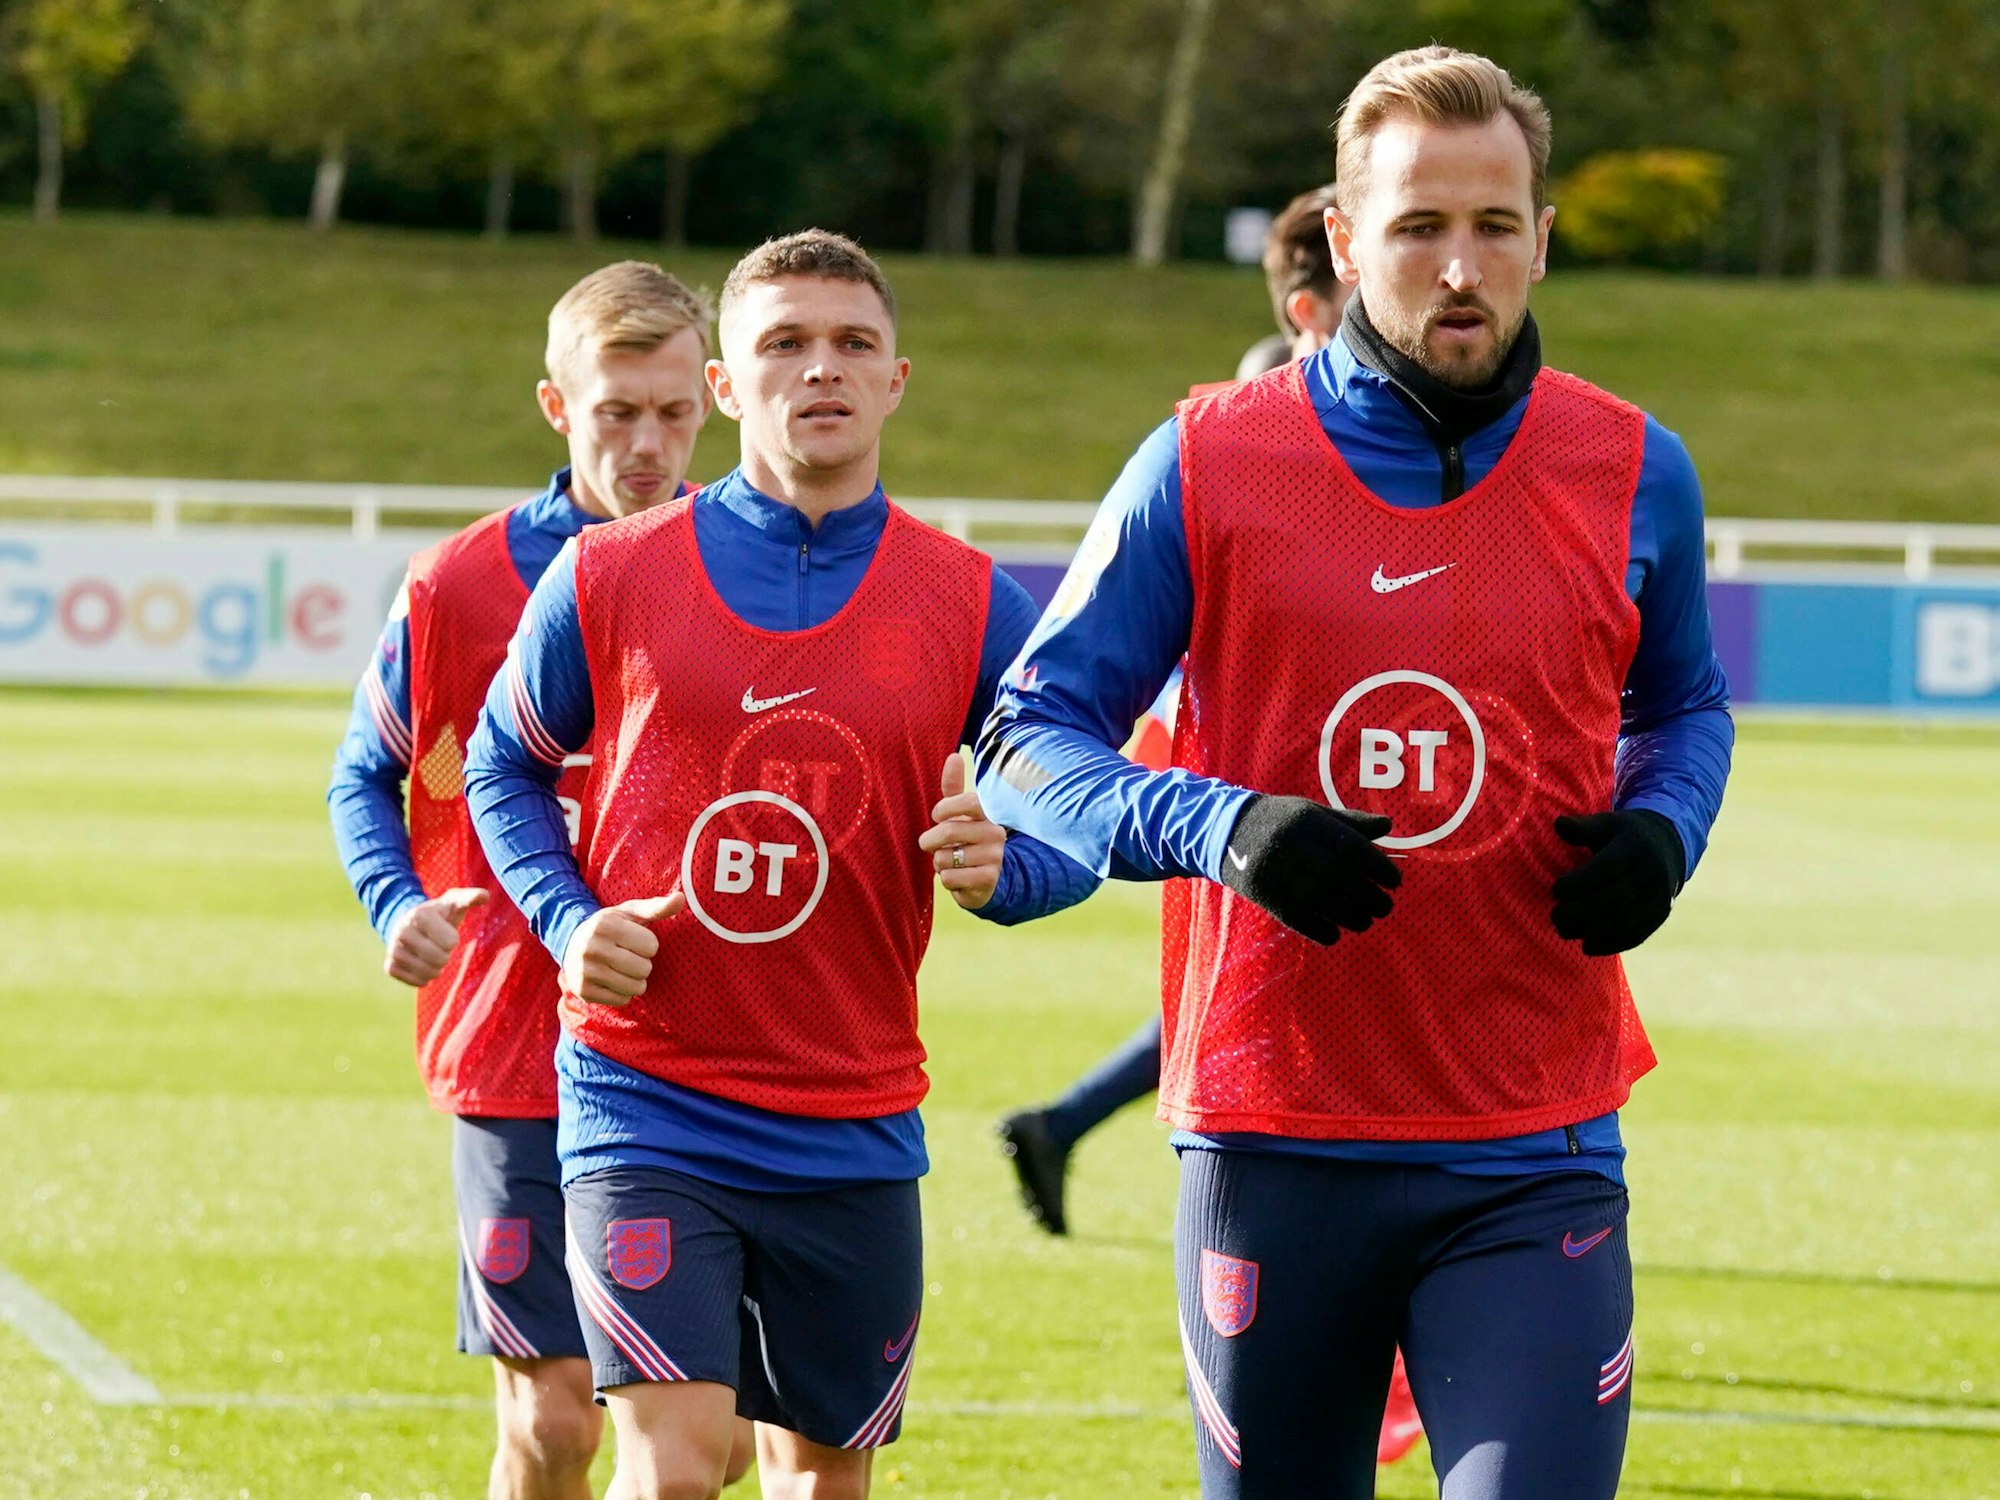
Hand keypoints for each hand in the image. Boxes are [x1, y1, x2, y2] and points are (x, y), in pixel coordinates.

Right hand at [383, 887, 487, 985]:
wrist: (412, 924)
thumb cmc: (441, 913)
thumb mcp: (454, 902)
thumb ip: (470, 897)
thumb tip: (485, 895)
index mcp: (419, 915)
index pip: (450, 942)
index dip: (452, 939)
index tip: (445, 931)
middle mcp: (402, 932)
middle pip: (439, 959)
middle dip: (445, 955)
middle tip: (439, 946)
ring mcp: (393, 950)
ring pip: (428, 973)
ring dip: (436, 968)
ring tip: (430, 953)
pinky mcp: (390, 966)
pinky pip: (417, 982)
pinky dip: (424, 977)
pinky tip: (421, 963)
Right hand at [561, 894, 685, 1005]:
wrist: (571, 945)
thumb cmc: (611, 927)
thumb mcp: (630, 913)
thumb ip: (657, 907)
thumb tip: (681, 897)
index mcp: (606, 925)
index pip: (651, 946)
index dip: (648, 944)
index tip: (634, 940)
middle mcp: (592, 948)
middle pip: (644, 969)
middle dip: (643, 964)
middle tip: (628, 956)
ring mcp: (585, 971)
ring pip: (635, 987)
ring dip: (636, 980)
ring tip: (622, 969)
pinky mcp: (584, 991)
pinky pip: (622, 1000)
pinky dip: (623, 993)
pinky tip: (611, 980)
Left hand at [919, 751, 1004, 910]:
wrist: (986, 878)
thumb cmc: (968, 838)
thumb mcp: (961, 813)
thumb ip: (954, 787)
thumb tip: (954, 756)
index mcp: (990, 813)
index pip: (969, 801)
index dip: (945, 808)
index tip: (936, 815)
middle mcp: (996, 833)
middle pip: (948, 831)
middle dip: (930, 841)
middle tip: (931, 845)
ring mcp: (995, 857)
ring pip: (945, 858)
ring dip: (939, 863)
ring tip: (952, 861)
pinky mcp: (988, 880)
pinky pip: (949, 878)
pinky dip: (946, 879)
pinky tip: (958, 876)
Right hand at [1218, 795, 1399, 945]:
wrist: (1226, 830)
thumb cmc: (1282, 821)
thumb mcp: (1313, 812)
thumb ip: (1350, 822)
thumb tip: (1389, 826)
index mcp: (1309, 821)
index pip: (1351, 846)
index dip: (1377, 867)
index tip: (1395, 882)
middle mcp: (1292, 845)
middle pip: (1338, 876)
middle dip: (1368, 896)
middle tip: (1386, 907)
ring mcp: (1275, 870)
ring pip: (1319, 899)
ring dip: (1349, 915)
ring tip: (1367, 922)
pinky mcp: (1262, 892)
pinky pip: (1295, 916)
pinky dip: (1318, 929)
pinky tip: (1336, 935)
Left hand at [1550, 810, 1684, 956]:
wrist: (1667, 847)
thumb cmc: (1624, 836)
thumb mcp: (1606, 823)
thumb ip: (1582, 827)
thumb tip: (1559, 824)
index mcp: (1634, 848)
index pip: (1605, 869)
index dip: (1577, 883)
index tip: (1555, 890)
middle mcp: (1650, 875)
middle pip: (1614, 901)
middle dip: (1579, 913)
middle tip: (1555, 917)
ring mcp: (1659, 898)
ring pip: (1624, 922)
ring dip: (1591, 931)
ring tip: (1564, 931)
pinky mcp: (1661, 916)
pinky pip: (1636, 936)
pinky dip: (1610, 945)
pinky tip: (1587, 946)